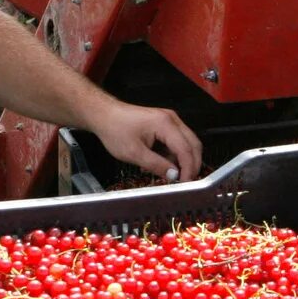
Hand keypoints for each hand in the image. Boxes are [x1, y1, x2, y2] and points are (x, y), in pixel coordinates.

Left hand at [86, 101, 202, 182]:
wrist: (104, 115)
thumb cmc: (115, 130)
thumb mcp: (134, 153)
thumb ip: (157, 165)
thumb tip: (174, 176)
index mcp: (165, 124)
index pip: (186, 149)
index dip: (189, 168)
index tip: (186, 183)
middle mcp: (172, 119)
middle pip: (193, 144)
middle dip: (192, 164)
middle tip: (186, 181)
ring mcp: (169, 120)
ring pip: (187, 143)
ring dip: (182, 160)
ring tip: (170, 174)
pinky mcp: (165, 124)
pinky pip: (177, 141)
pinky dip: (174, 154)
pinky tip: (163, 163)